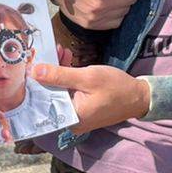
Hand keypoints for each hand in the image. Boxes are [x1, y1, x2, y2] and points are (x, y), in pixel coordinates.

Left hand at [32, 62, 151, 134]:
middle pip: (50, 95)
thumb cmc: (116, 87)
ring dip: (59, 72)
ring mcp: (76, 116)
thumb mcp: (88, 77)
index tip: (32, 61)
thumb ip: (60, 75)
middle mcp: (70, 121)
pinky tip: (68, 61)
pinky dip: (68, 78)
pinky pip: (69, 93)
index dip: (36, 80)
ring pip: (59, 92)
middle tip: (49, 51)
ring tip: (61, 51)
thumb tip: (34, 71)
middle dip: (49, 72)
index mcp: (70, 117)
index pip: (43, 99)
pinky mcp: (82, 109)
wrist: (139, 97)